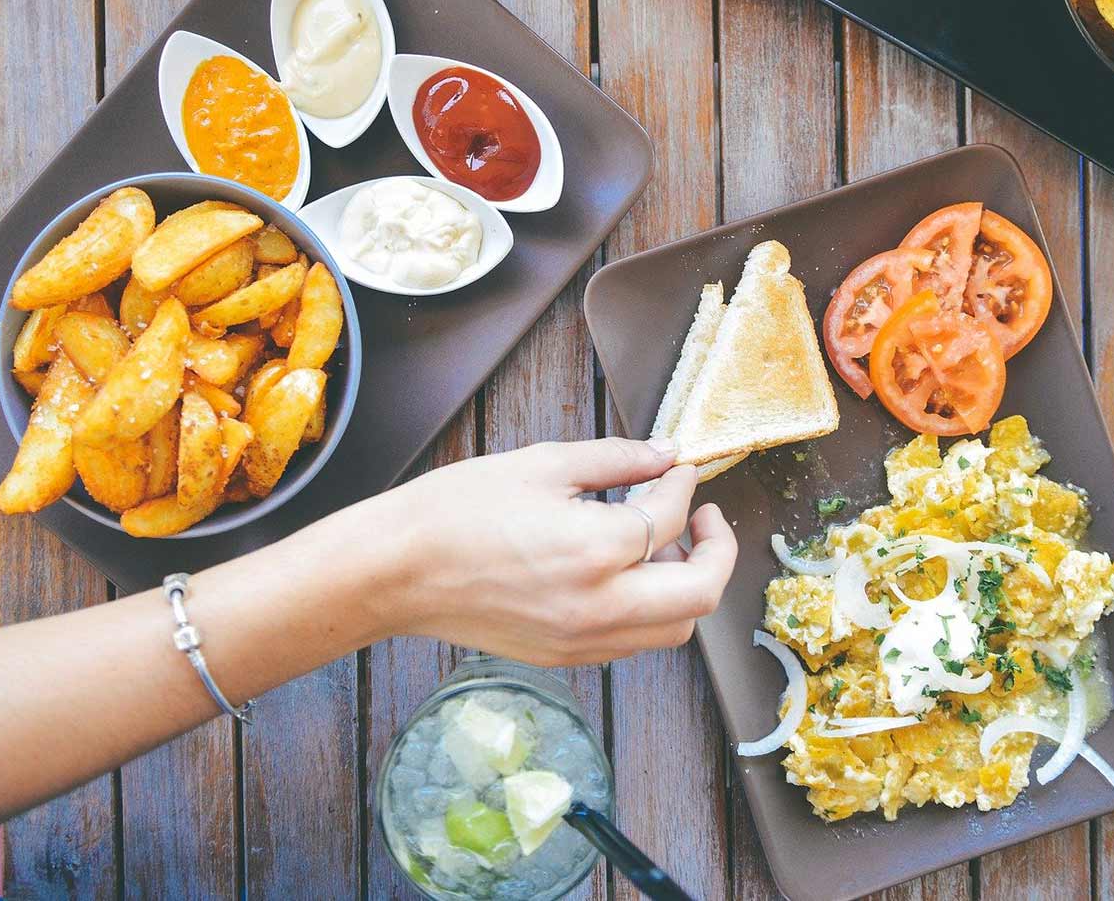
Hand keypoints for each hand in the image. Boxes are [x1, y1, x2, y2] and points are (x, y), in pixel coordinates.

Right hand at [371, 437, 738, 665]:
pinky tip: (626, 574)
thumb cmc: (456, 511)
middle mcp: (599, 606)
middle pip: (700, 593)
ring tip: (664, 546)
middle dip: (717, 550)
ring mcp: (583, 641)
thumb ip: (616, 459)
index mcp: (596, 550)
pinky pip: (633, 642)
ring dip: (686, 586)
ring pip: (674, 629)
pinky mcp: (565, 658)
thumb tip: (665, 455)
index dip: (682, 485)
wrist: (397, 570)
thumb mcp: (542, 464)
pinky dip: (650, 610)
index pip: (669, 518)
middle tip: (705, 517)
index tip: (678, 467)